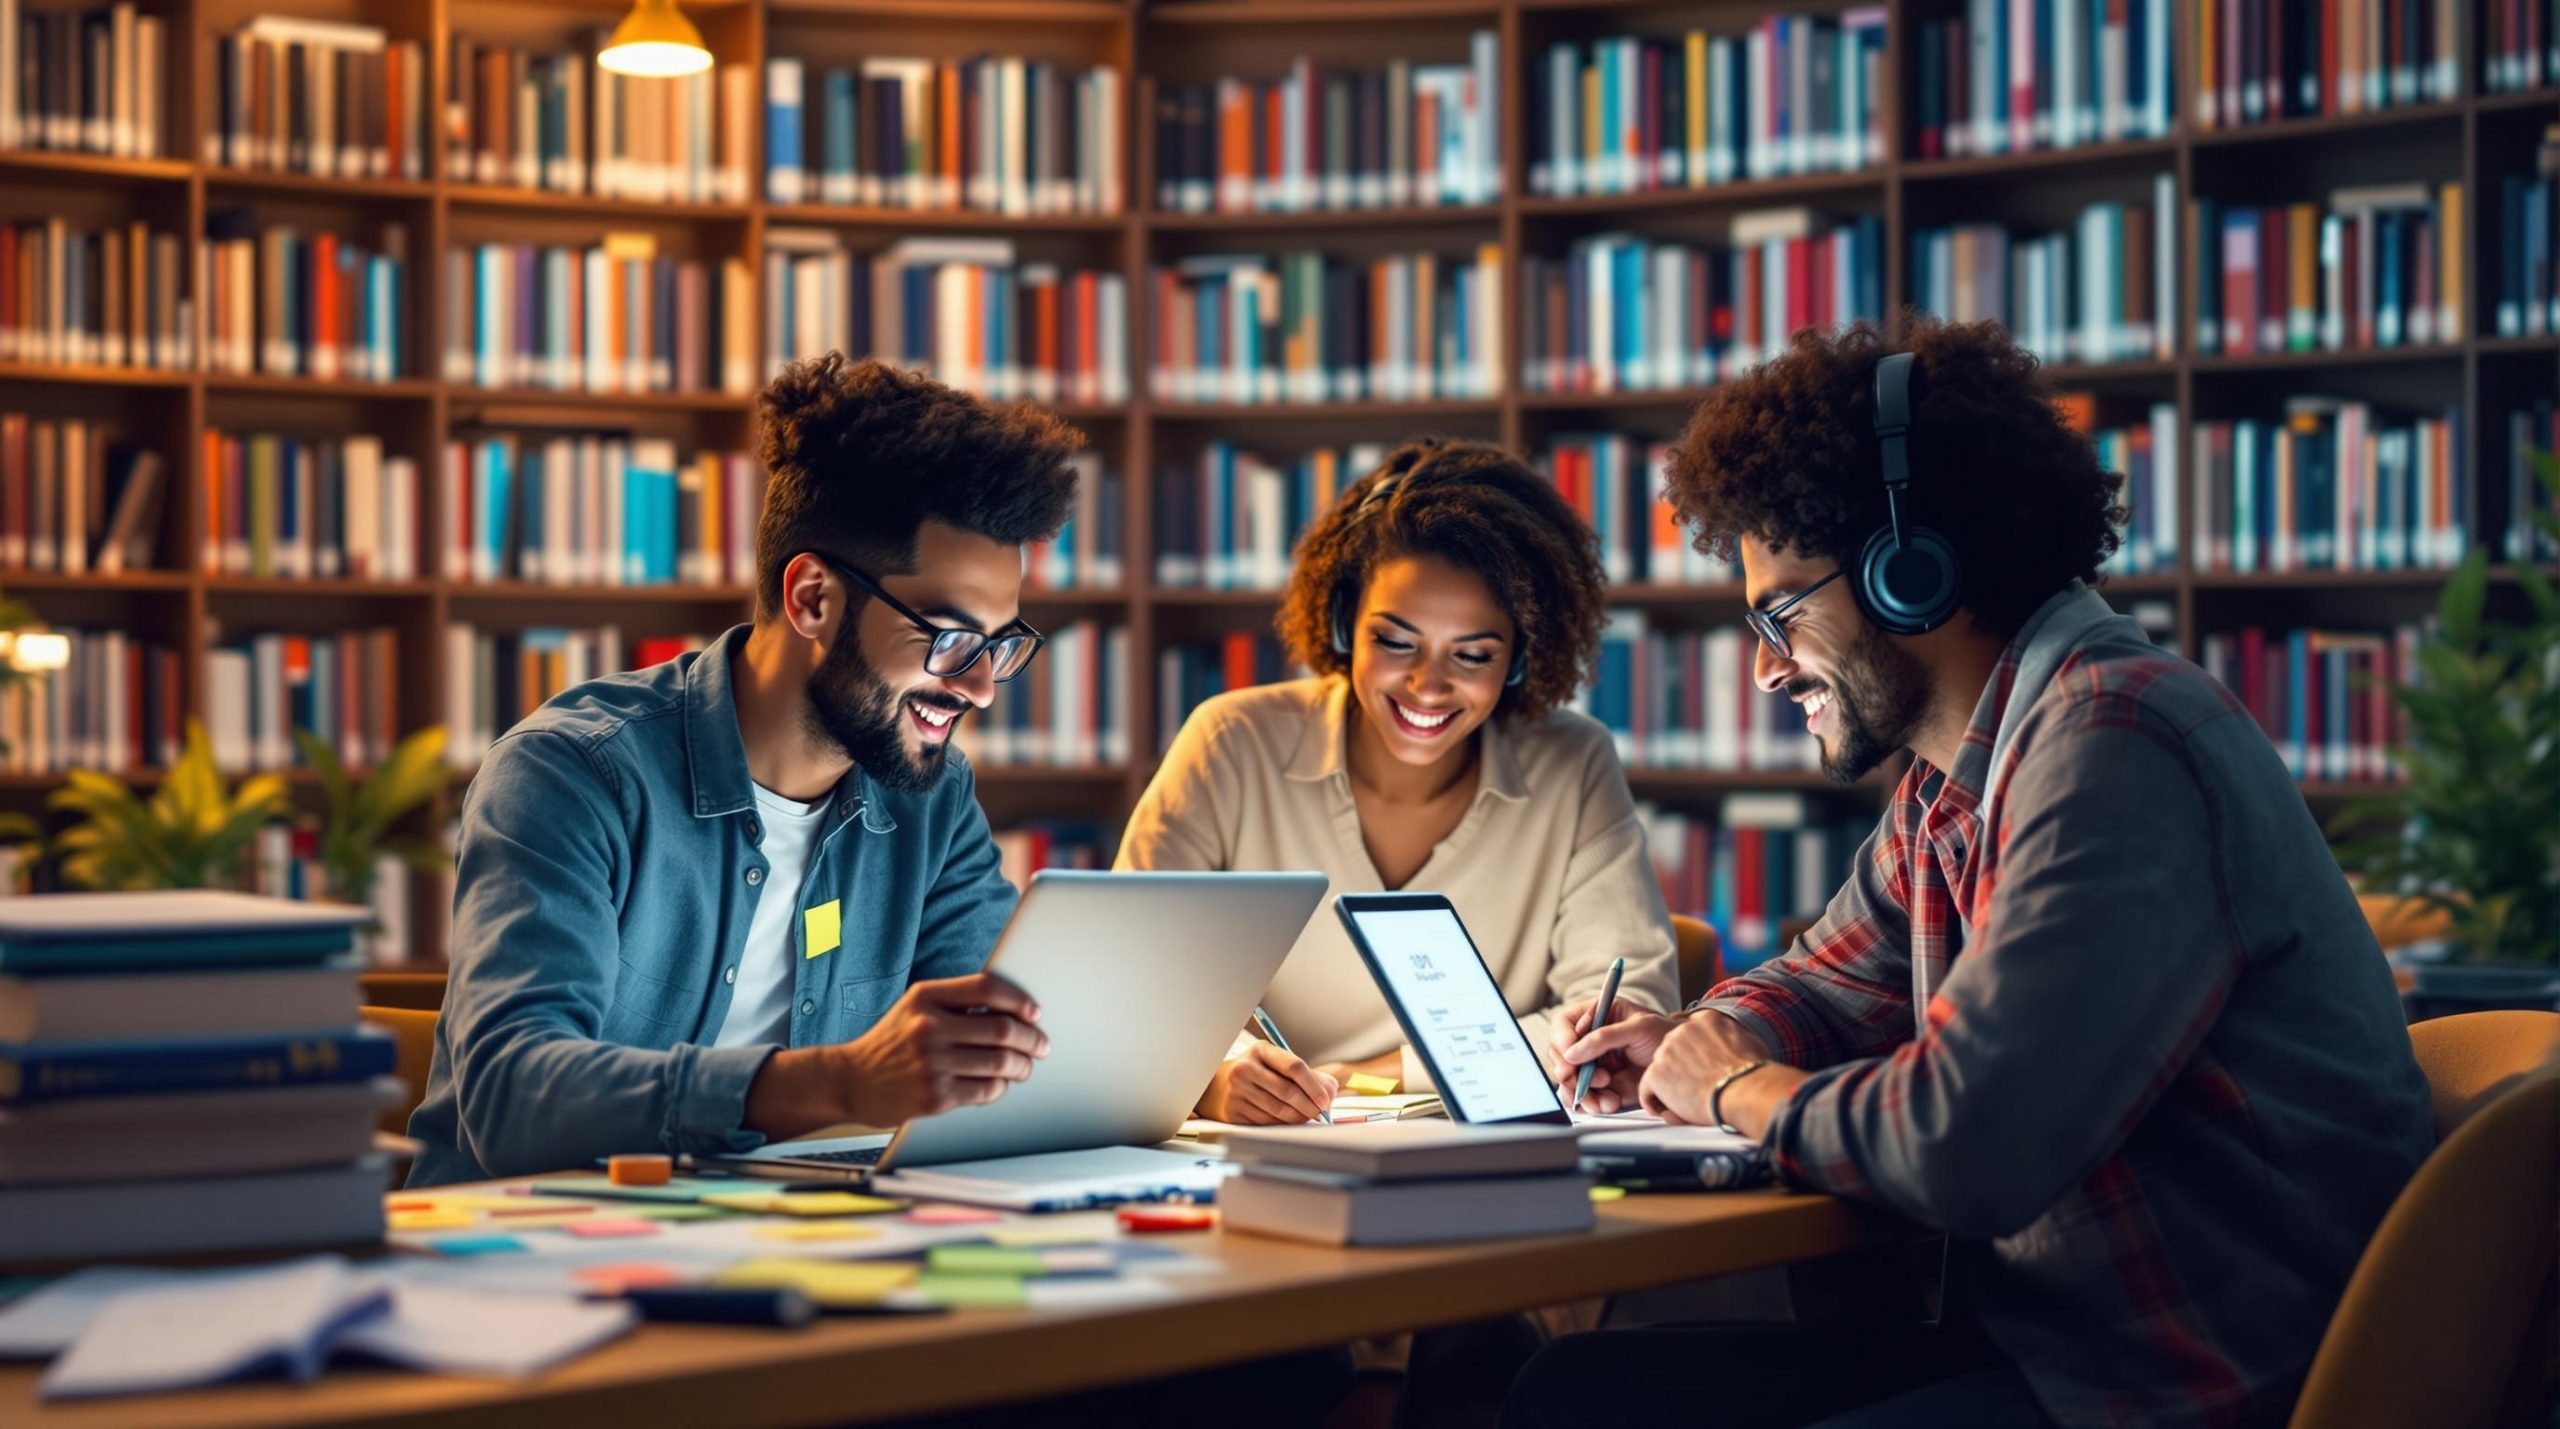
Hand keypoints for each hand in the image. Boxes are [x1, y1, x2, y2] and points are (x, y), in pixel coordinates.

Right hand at [750, 972, 1046, 1135]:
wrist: (850, 1081)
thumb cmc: (890, 1042)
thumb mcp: (914, 1008)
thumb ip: (955, 1001)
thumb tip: (1013, 1009)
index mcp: (926, 997)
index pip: (987, 988)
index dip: (1019, 1000)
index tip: (1034, 1013)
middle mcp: (929, 1027)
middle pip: (1002, 1029)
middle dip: (1032, 1039)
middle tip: (1041, 1045)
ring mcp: (932, 1063)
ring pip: (1000, 1063)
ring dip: (1022, 1066)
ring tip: (1025, 1067)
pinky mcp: (935, 1096)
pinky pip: (986, 1090)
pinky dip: (1000, 1087)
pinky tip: (1000, 1084)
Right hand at [1196, 1040, 1337, 1123]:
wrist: (1217, 1086)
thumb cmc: (1257, 1074)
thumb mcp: (1276, 1065)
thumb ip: (1307, 1075)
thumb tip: (1330, 1091)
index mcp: (1260, 1050)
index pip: (1294, 1066)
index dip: (1314, 1085)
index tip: (1326, 1099)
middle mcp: (1246, 1068)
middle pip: (1287, 1091)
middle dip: (1309, 1106)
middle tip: (1321, 1114)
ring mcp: (1237, 1091)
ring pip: (1278, 1110)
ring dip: (1299, 1118)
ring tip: (1308, 1117)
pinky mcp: (1233, 1111)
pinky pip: (1266, 1122)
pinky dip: (1283, 1125)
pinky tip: (1289, 1122)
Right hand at [1553, 998, 1676, 1113]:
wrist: (1685, 1065)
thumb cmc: (1666, 1036)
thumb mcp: (1638, 1028)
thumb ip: (1603, 1038)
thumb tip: (1572, 1053)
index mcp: (1598, 1015)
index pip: (1564, 1023)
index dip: (1561, 1039)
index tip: (1569, 1057)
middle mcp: (1591, 1040)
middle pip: (1561, 1054)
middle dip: (1571, 1072)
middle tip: (1586, 1081)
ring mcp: (1596, 1064)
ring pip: (1570, 1080)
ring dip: (1582, 1093)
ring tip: (1603, 1099)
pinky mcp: (1603, 1087)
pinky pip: (1586, 1097)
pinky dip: (1593, 1104)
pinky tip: (1609, 1104)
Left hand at [1635, 1011, 1774, 1126]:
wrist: (1745, 1090)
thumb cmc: (1753, 1073)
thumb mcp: (1748, 1041)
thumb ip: (1731, 1037)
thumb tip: (1731, 1043)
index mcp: (1705, 1020)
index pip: (1689, 1033)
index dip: (1691, 1054)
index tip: (1697, 1068)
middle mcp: (1682, 1031)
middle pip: (1672, 1051)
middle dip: (1679, 1070)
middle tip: (1693, 1088)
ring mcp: (1666, 1051)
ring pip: (1660, 1071)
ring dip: (1669, 1087)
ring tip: (1686, 1103)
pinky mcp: (1656, 1074)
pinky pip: (1647, 1090)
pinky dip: (1654, 1102)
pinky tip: (1666, 1111)